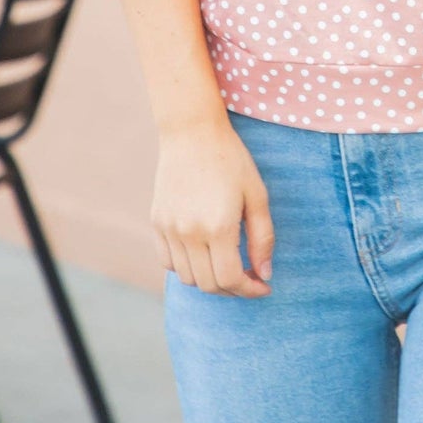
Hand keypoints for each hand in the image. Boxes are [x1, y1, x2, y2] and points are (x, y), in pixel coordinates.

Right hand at [152, 118, 274, 297]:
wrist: (192, 132)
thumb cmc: (231, 160)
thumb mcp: (257, 196)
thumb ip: (263, 238)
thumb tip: (265, 274)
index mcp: (219, 226)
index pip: (230, 279)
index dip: (249, 290)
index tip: (263, 287)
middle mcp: (190, 232)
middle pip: (208, 284)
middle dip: (232, 288)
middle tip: (249, 277)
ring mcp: (170, 229)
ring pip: (187, 278)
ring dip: (209, 280)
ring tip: (226, 264)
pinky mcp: (157, 222)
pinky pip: (168, 262)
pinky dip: (186, 267)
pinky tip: (203, 253)